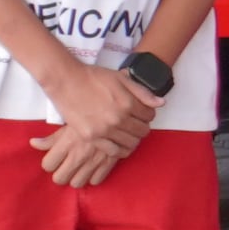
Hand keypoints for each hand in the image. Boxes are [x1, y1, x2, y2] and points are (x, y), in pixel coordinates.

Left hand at [34, 118, 142, 188]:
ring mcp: (94, 160)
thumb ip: (51, 138)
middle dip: (60, 173)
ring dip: (76, 177)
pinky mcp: (109, 162)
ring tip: (78, 168)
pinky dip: (93, 176)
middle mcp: (78, 155)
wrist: (118, 110)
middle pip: (60, 178)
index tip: (54, 158)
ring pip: (77, 183)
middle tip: (65, 165)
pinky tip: (93, 168)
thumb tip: (33, 143)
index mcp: (66, 143)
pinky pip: (97, 180)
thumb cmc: (90, 113)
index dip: (49, 162)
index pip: (47, 165)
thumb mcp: (68, 123)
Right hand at [43, 53, 158, 159]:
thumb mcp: (122, 79)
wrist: (67, 82)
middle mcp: (118, 119)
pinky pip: (113, 151)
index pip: (150, 116)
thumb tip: (161, 103)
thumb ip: (143, 92)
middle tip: (135, 123)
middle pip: (142, 131)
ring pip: (131, 143)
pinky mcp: (92, 138)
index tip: (142, 112)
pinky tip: (120, 144)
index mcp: (128, 104)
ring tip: (128, 133)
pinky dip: (121, 150)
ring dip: (133, 138)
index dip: (148, 113)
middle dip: (142, 126)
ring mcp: (105, 130)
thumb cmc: (94, 77)